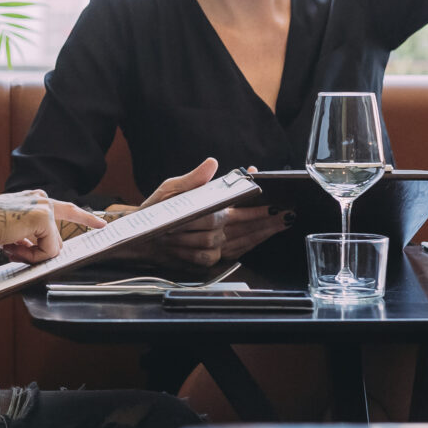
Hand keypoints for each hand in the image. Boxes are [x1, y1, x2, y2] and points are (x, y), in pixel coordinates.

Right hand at [0, 191, 101, 264]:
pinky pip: (48, 252)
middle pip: (58, 236)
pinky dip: (31, 257)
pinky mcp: (44, 218)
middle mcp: (41, 199)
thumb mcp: (11, 230)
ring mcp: (44, 207)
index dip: (85, 218)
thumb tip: (40, 251)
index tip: (102, 224)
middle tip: (17, 251)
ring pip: (52, 247)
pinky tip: (12, 248)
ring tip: (9, 248)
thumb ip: (29, 236)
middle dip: (39, 252)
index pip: (66, 209)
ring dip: (31, 255)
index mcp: (34, 199)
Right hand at [108, 158, 291, 270]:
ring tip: (279, 226)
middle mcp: (207, 236)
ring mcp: (207, 252)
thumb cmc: (155, 212)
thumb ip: (194, 178)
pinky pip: (233, 254)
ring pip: (242, 243)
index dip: (257, 207)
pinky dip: (247, 246)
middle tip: (287, 215)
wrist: (140, 240)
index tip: (274, 202)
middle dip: (267, 222)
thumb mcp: (170, 189)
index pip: (236, 211)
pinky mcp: (206, 263)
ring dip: (262, 235)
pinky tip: (259, 239)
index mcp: (200, 214)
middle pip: (244, 228)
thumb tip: (211, 164)